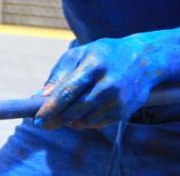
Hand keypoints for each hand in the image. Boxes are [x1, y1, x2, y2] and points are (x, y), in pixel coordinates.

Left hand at [34, 36, 162, 129]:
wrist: (143, 59)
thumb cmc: (104, 55)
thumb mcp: (80, 54)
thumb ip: (59, 74)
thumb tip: (40, 96)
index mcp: (94, 65)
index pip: (67, 92)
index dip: (50, 108)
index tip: (36, 119)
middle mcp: (107, 84)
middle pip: (75, 110)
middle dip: (55, 120)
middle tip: (41, 124)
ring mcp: (118, 100)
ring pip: (85, 120)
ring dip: (69, 121)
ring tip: (63, 114)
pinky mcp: (124, 112)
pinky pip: (97, 123)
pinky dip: (84, 121)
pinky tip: (80, 114)